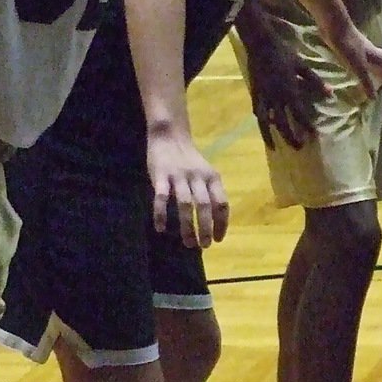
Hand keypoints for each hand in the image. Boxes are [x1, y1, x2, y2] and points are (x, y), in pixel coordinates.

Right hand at [147, 127, 228, 248]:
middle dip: (206, 228)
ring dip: (187, 226)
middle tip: (204, 245)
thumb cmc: (189, 159)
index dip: (221, 222)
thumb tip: (214, 222)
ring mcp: (178, 176)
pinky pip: (161, 197)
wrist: (169, 135)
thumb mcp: (205, 172)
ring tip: (188, 243)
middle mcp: (197, 176)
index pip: (221, 202)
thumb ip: (209, 192)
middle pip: (205, 205)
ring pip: (185, 204)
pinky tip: (161, 229)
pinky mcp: (160, 175)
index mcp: (212, 176)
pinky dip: (161, 214)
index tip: (218, 239)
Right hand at [236, 4, 329, 149]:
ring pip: (266, 122)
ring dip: (270, 136)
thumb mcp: (302, 66)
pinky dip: (260, 120)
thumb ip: (316, 82)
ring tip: (273, 148)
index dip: (306, 126)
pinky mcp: (254, 93)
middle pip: (282, 123)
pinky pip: (257, 111)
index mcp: (289, 91)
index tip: (312, 136)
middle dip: (290, 137)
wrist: (261, 45)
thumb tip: (331, 94)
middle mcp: (276, 98)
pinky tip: (264, 125)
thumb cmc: (284, 53)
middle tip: (298, 147)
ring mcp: (263, 97)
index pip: (299, 114)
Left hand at [327, 25, 381, 99]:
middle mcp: (373, 52)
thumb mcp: (358, 67)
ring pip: (377, 59)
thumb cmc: (348, 46)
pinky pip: (365, 58)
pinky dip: (367, 65)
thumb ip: (366, 82)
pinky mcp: (353, 46)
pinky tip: (359, 70)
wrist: (335, 26)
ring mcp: (363, 48)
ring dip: (380, 68)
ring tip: (377, 78)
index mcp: (377, 56)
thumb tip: (374, 98)